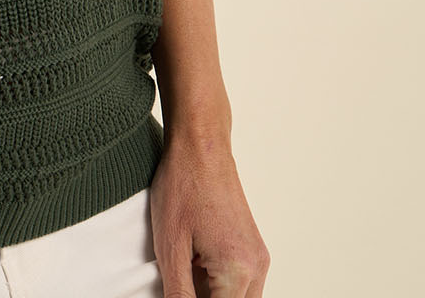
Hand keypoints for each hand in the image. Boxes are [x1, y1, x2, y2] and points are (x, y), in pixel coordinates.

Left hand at [149, 131, 270, 296]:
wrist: (200, 145)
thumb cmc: (182, 186)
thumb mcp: (170, 248)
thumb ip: (179, 295)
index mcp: (238, 271)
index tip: (179, 293)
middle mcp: (257, 268)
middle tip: (179, 281)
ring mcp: (258, 257)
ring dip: (211, 295)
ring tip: (184, 270)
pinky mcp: (252, 248)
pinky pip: (238, 283)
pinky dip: (217, 285)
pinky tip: (192, 265)